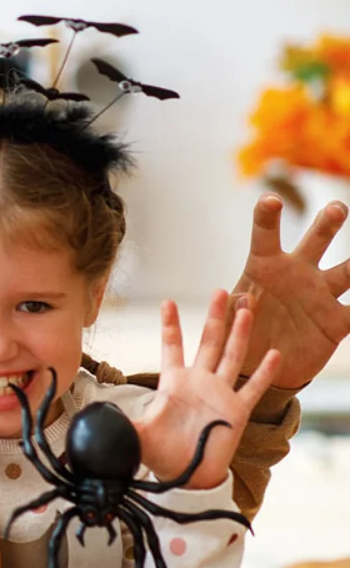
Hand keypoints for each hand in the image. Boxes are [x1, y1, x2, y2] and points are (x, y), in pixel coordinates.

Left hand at [136, 289, 281, 488]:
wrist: (186, 477)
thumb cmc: (161, 455)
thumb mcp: (135, 435)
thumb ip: (116, 424)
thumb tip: (89, 420)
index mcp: (173, 384)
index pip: (171, 347)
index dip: (170, 325)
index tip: (168, 301)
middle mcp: (199, 383)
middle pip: (208, 342)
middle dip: (214, 317)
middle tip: (220, 290)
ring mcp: (220, 394)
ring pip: (232, 356)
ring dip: (240, 333)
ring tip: (247, 308)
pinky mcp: (237, 411)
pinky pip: (254, 388)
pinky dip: (265, 372)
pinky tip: (275, 353)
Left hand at [229, 193, 349, 388]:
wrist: (260, 367)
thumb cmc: (241, 334)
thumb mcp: (230, 324)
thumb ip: (233, 311)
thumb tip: (244, 299)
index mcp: (264, 267)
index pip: (265, 236)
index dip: (267, 217)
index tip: (270, 199)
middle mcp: (297, 273)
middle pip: (317, 240)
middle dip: (328, 223)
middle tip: (337, 208)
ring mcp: (321, 295)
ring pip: (348, 271)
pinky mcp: (337, 321)